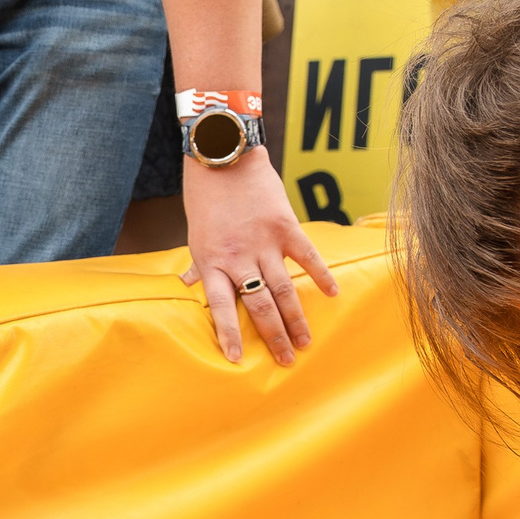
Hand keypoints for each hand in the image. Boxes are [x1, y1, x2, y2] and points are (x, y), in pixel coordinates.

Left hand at [178, 149, 337, 365]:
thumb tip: (188, 286)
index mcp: (211, 263)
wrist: (224, 158)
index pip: (220, 308)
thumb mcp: (195, 235)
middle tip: (287, 360)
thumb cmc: (206, 199)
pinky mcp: (285, 226)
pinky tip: (331, 295)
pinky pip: (307, 257)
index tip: (237, 359)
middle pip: (259, 306)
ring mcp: (263, 243)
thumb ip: (198, 263)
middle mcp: (237, 258)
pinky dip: (321, 276)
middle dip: (273, 336)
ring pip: (284, 290)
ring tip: (305, 342)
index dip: (229, 334)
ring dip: (296, 319)